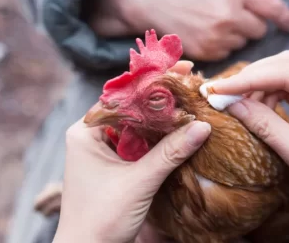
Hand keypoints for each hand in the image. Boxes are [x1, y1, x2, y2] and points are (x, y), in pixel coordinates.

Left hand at [53, 61, 210, 242]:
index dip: (152, 80)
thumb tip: (203, 126)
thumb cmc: (101, 219)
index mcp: (86, 131)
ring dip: (163, 117)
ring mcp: (106, 150)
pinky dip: (160, 136)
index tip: (180, 68)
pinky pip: (141, 143)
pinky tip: (180, 129)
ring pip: (139, 125)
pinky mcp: (117, 163)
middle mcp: (93, 135)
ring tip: (191, 101)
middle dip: (161, 97)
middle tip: (191, 83)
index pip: (122, 95)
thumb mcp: (139, 182)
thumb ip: (170, 153)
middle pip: (132, 107)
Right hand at [89, 0, 288, 60]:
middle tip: (234, 16)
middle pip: (259, 30)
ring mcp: (217, 36)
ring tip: (212, 21)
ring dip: (234, 35)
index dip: (283, 17)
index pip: (273, 8)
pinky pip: (224, 53)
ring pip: (241, 43)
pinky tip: (203, 32)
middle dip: (251, 24)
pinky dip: (219, 46)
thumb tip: (263, 9)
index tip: (288, 23)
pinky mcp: (205, 51)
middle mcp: (230, 14)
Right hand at [211, 51, 288, 242]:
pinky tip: (253, 108)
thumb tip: (232, 104)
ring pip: (288, 77)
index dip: (251, 79)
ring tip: (236, 103)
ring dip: (259, 87)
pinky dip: (269, 98)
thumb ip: (266, 126)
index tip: (220, 87)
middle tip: (223, 92)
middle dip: (254, 78)